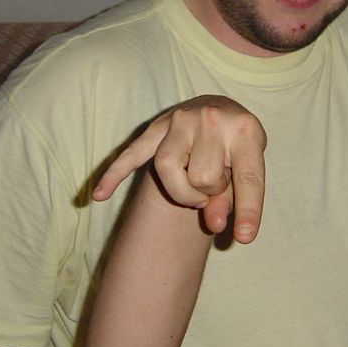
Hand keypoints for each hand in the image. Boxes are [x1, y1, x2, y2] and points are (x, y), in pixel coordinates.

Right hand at [91, 95, 266, 243]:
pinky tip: (98, 196)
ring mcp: (180, 120)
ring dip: (181, 190)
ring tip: (193, 191)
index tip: (245, 238)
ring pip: (167, 167)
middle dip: (210, 192)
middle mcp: (212, 118)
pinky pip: (131, 154)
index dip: (248, 211)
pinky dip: (114, 175)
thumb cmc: (237, 146)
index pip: (247, 177)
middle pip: (203, 175)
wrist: (222, 109)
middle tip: (216, 186)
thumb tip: (214, 224)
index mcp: (246, 130)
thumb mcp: (247, 169)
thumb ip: (234, 199)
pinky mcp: (156, 127)